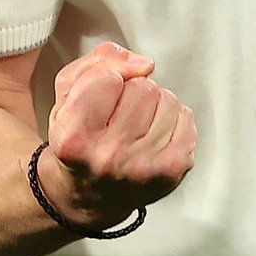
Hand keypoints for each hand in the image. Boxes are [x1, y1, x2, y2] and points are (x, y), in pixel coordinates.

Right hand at [38, 41, 196, 231]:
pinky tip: (152, 135)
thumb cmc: (78, 137)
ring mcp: (143, 167)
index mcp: (74, 138)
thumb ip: (100, 61)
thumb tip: (145, 64)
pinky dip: (172, 119)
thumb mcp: (68, 92)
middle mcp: (108, 158)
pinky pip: (186, 117)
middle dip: (132, 91)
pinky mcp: (172, 170)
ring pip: (167, 99)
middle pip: (143, 87)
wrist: (88, 194)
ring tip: (134, 126)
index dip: (104, 80)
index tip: (97, 100)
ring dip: (154, 105)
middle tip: (117, 115)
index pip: (107, 78)